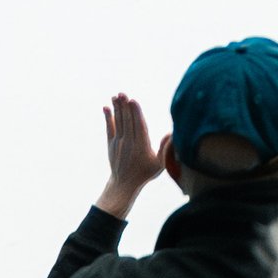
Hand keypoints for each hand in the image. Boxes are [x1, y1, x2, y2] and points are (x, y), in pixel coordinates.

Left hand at [95, 94, 166, 220]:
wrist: (124, 184)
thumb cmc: (145, 173)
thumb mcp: (160, 164)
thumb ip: (165, 148)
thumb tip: (171, 133)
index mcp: (141, 146)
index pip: (138, 125)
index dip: (135, 113)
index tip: (133, 101)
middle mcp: (129, 142)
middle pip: (127, 121)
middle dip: (125, 106)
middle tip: (123, 93)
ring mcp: (118, 143)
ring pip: (118, 122)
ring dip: (117, 108)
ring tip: (116, 95)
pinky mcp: (111, 144)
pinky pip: (109, 128)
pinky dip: (108, 117)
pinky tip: (106, 107)